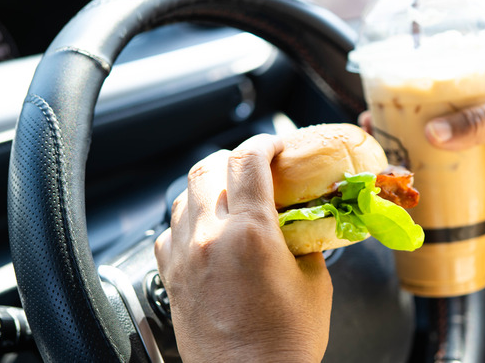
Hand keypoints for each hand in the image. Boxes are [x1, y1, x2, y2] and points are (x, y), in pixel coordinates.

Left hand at [154, 134, 332, 362]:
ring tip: (231, 200)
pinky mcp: (171, 278)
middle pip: (208, 167)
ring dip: (210, 188)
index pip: (248, 159)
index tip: (275, 145)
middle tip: (255, 169)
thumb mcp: (315, 283)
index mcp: (250, 233)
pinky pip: (170, 231)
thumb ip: (307, 242)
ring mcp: (184, 257)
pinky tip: (207, 233)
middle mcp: (209, 238)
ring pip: (185, 195)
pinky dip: (189, 221)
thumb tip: (305, 222)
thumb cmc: (285, 344)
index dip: (264, 142)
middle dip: (234, 159)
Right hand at [359, 69, 484, 226]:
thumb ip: (480, 123)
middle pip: (423, 107)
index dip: (413, 78)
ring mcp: (459, 143)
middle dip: (394, 111)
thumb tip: (433, 133)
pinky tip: (391, 171)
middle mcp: (467, 113)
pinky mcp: (456, 173)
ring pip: (420, 138)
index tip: (385, 84)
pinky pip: (427, 168)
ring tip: (375, 143)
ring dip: (396, 140)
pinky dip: (408, 169)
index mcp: (483, 88)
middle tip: (372, 117)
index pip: (442, 74)